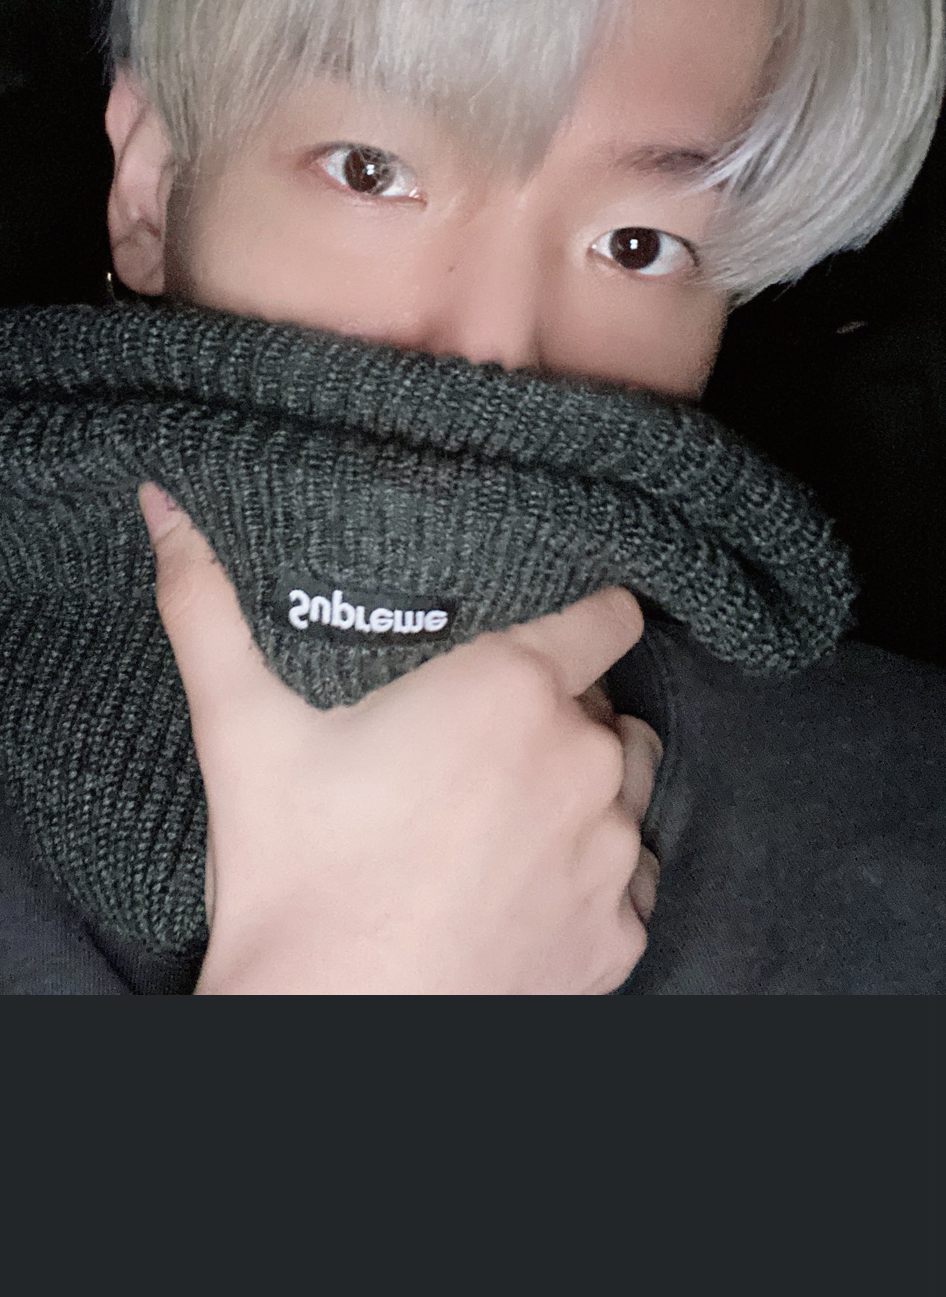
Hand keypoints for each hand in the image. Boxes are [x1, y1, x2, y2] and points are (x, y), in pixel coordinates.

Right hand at [138, 482, 660, 994]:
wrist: (330, 1034)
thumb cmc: (292, 880)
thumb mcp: (242, 731)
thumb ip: (208, 606)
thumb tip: (164, 505)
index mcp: (513, 691)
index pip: (606, 615)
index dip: (582, 611)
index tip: (548, 628)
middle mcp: (583, 763)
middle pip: (605, 706)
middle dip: (558, 714)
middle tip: (477, 745)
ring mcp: (610, 856)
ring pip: (626, 792)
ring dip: (582, 793)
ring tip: (498, 817)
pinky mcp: (619, 936)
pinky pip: (629, 883)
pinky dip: (589, 879)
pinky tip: (518, 889)